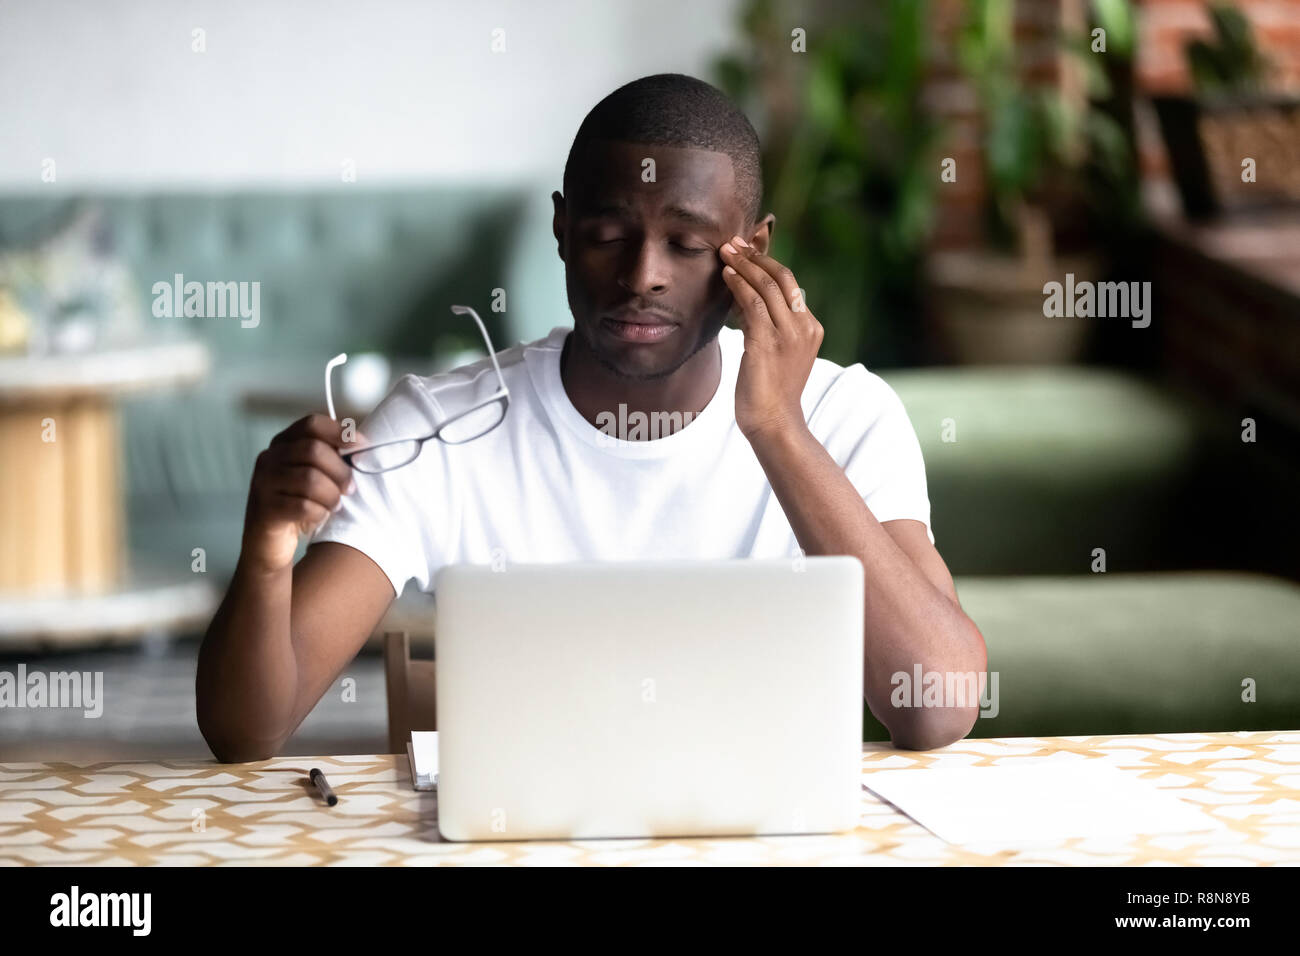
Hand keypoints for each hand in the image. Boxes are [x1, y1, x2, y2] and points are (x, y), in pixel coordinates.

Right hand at [241, 414, 360, 574]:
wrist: (268, 545)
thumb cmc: (297, 506)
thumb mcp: (314, 476)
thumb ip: (330, 458)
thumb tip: (361, 445)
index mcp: (283, 444)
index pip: (312, 424)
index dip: (340, 432)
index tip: (362, 446)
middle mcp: (269, 458)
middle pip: (314, 450)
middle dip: (340, 472)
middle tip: (350, 489)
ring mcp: (263, 482)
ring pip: (310, 479)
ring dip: (331, 496)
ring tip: (334, 505)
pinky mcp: (264, 507)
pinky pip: (302, 506)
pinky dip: (319, 513)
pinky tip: (319, 516)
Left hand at [719, 235, 822, 441]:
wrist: (775, 422)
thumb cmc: (770, 392)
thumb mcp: (776, 352)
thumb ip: (768, 325)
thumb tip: (745, 299)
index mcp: (810, 327)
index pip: (790, 284)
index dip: (767, 262)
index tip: (747, 249)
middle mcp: (804, 326)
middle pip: (782, 278)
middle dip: (756, 256)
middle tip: (734, 242)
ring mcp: (788, 334)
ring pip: (767, 286)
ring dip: (743, 265)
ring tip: (725, 251)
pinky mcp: (768, 343)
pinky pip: (752, 304)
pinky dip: (738, 285)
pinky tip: (726, 275)